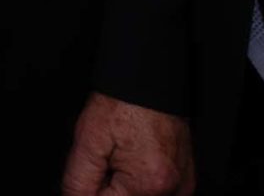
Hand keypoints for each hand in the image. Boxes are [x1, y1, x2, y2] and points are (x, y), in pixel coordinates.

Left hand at [63, 92, 193, 195]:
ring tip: (122, 156)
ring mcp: (182, 186)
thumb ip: (78, 182)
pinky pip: (158, 193)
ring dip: (124, 186)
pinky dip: (141, 185)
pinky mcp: (185, 180)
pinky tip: (134, 161)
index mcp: (148, 183)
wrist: (149, 79)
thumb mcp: (88, 141)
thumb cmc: (123, 103)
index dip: (89, 188)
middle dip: (108, 186)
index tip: (95, 165)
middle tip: (107, 158)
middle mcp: (172, 189)